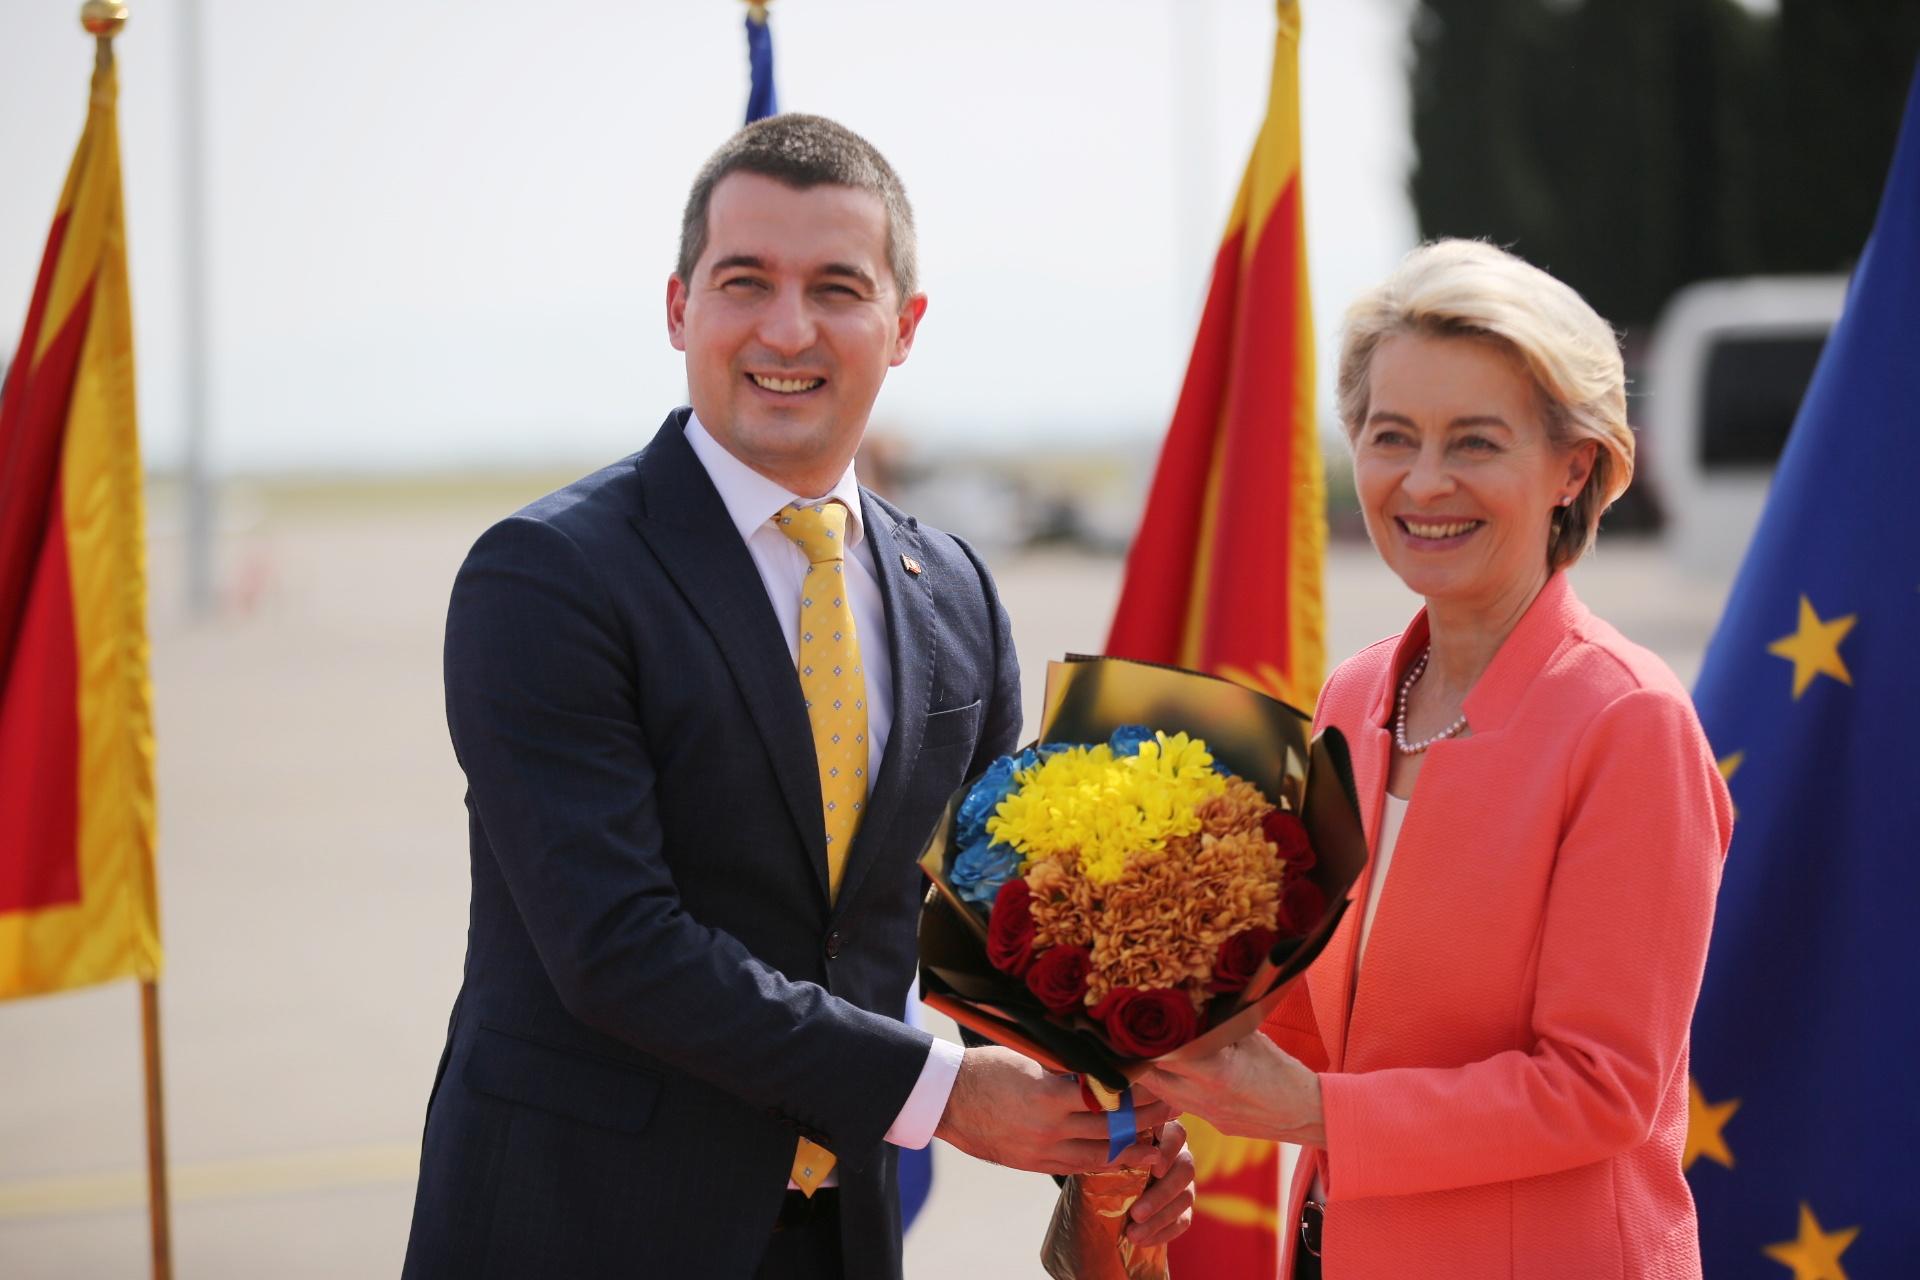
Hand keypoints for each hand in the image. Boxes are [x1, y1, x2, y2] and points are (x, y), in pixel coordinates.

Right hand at [933, 1046, 1175, 1174]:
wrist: (949, 1099)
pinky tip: (1120, 1154)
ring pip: (1100, 1154)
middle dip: (1146, 1119)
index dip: (1139, 1092)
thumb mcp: (1031, 1059)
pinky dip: (1103, 1161)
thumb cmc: (988, 1068)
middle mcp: (1051, 1128)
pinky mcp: (1034, 1164)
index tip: (1161, 1083)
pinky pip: (1078, 1166)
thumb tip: (1106, 1059)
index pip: (1109, 1095)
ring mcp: (1043, 1150)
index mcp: (1050, 1095)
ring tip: (1157, 1140)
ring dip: (1131, 1146)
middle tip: (1172, 1109)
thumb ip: (1067, 1066)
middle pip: (1112, 1128)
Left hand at [1110, 1119, 1195, 1245]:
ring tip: (1133, 1234)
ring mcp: (1183, 1181)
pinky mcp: (1183, 1206)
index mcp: (1161, 1133)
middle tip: (1137, 1213)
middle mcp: (1178, 1154)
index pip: (1176, 1134)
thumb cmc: (1106, 1155)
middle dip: (1161, 1194)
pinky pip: (1183, 1220)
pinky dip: (1163, 1232)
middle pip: (1185, 1169)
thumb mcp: (1107, 1148)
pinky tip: (1143, 1241)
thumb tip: (1110, 1156)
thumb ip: (1114, 1148)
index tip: (1155, 1169)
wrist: (1104, 1181)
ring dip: (1159, 1218)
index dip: (1169, 1151)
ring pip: (1185, 1197)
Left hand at [1137, 1036, 1324, 1146]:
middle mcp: (1203, 1097)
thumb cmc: (1284, 1072)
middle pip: (1150, 1078)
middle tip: (1129, 1036)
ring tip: (1145, 1050)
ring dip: (1152, 1072)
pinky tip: (1175, 1069)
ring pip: (1162, 1093)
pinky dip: (1172, 1085)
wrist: (1309, 1114)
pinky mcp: (1212, 1124)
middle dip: (1137, 1057)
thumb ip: (1219, 1022)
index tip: (1129, 1024)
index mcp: (1214, 1071)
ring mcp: (1206, 1115)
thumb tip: (1194, 1000)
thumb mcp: (1251, 1037)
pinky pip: (1180, 1103)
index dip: (1141, 1040)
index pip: (1160, 1054)